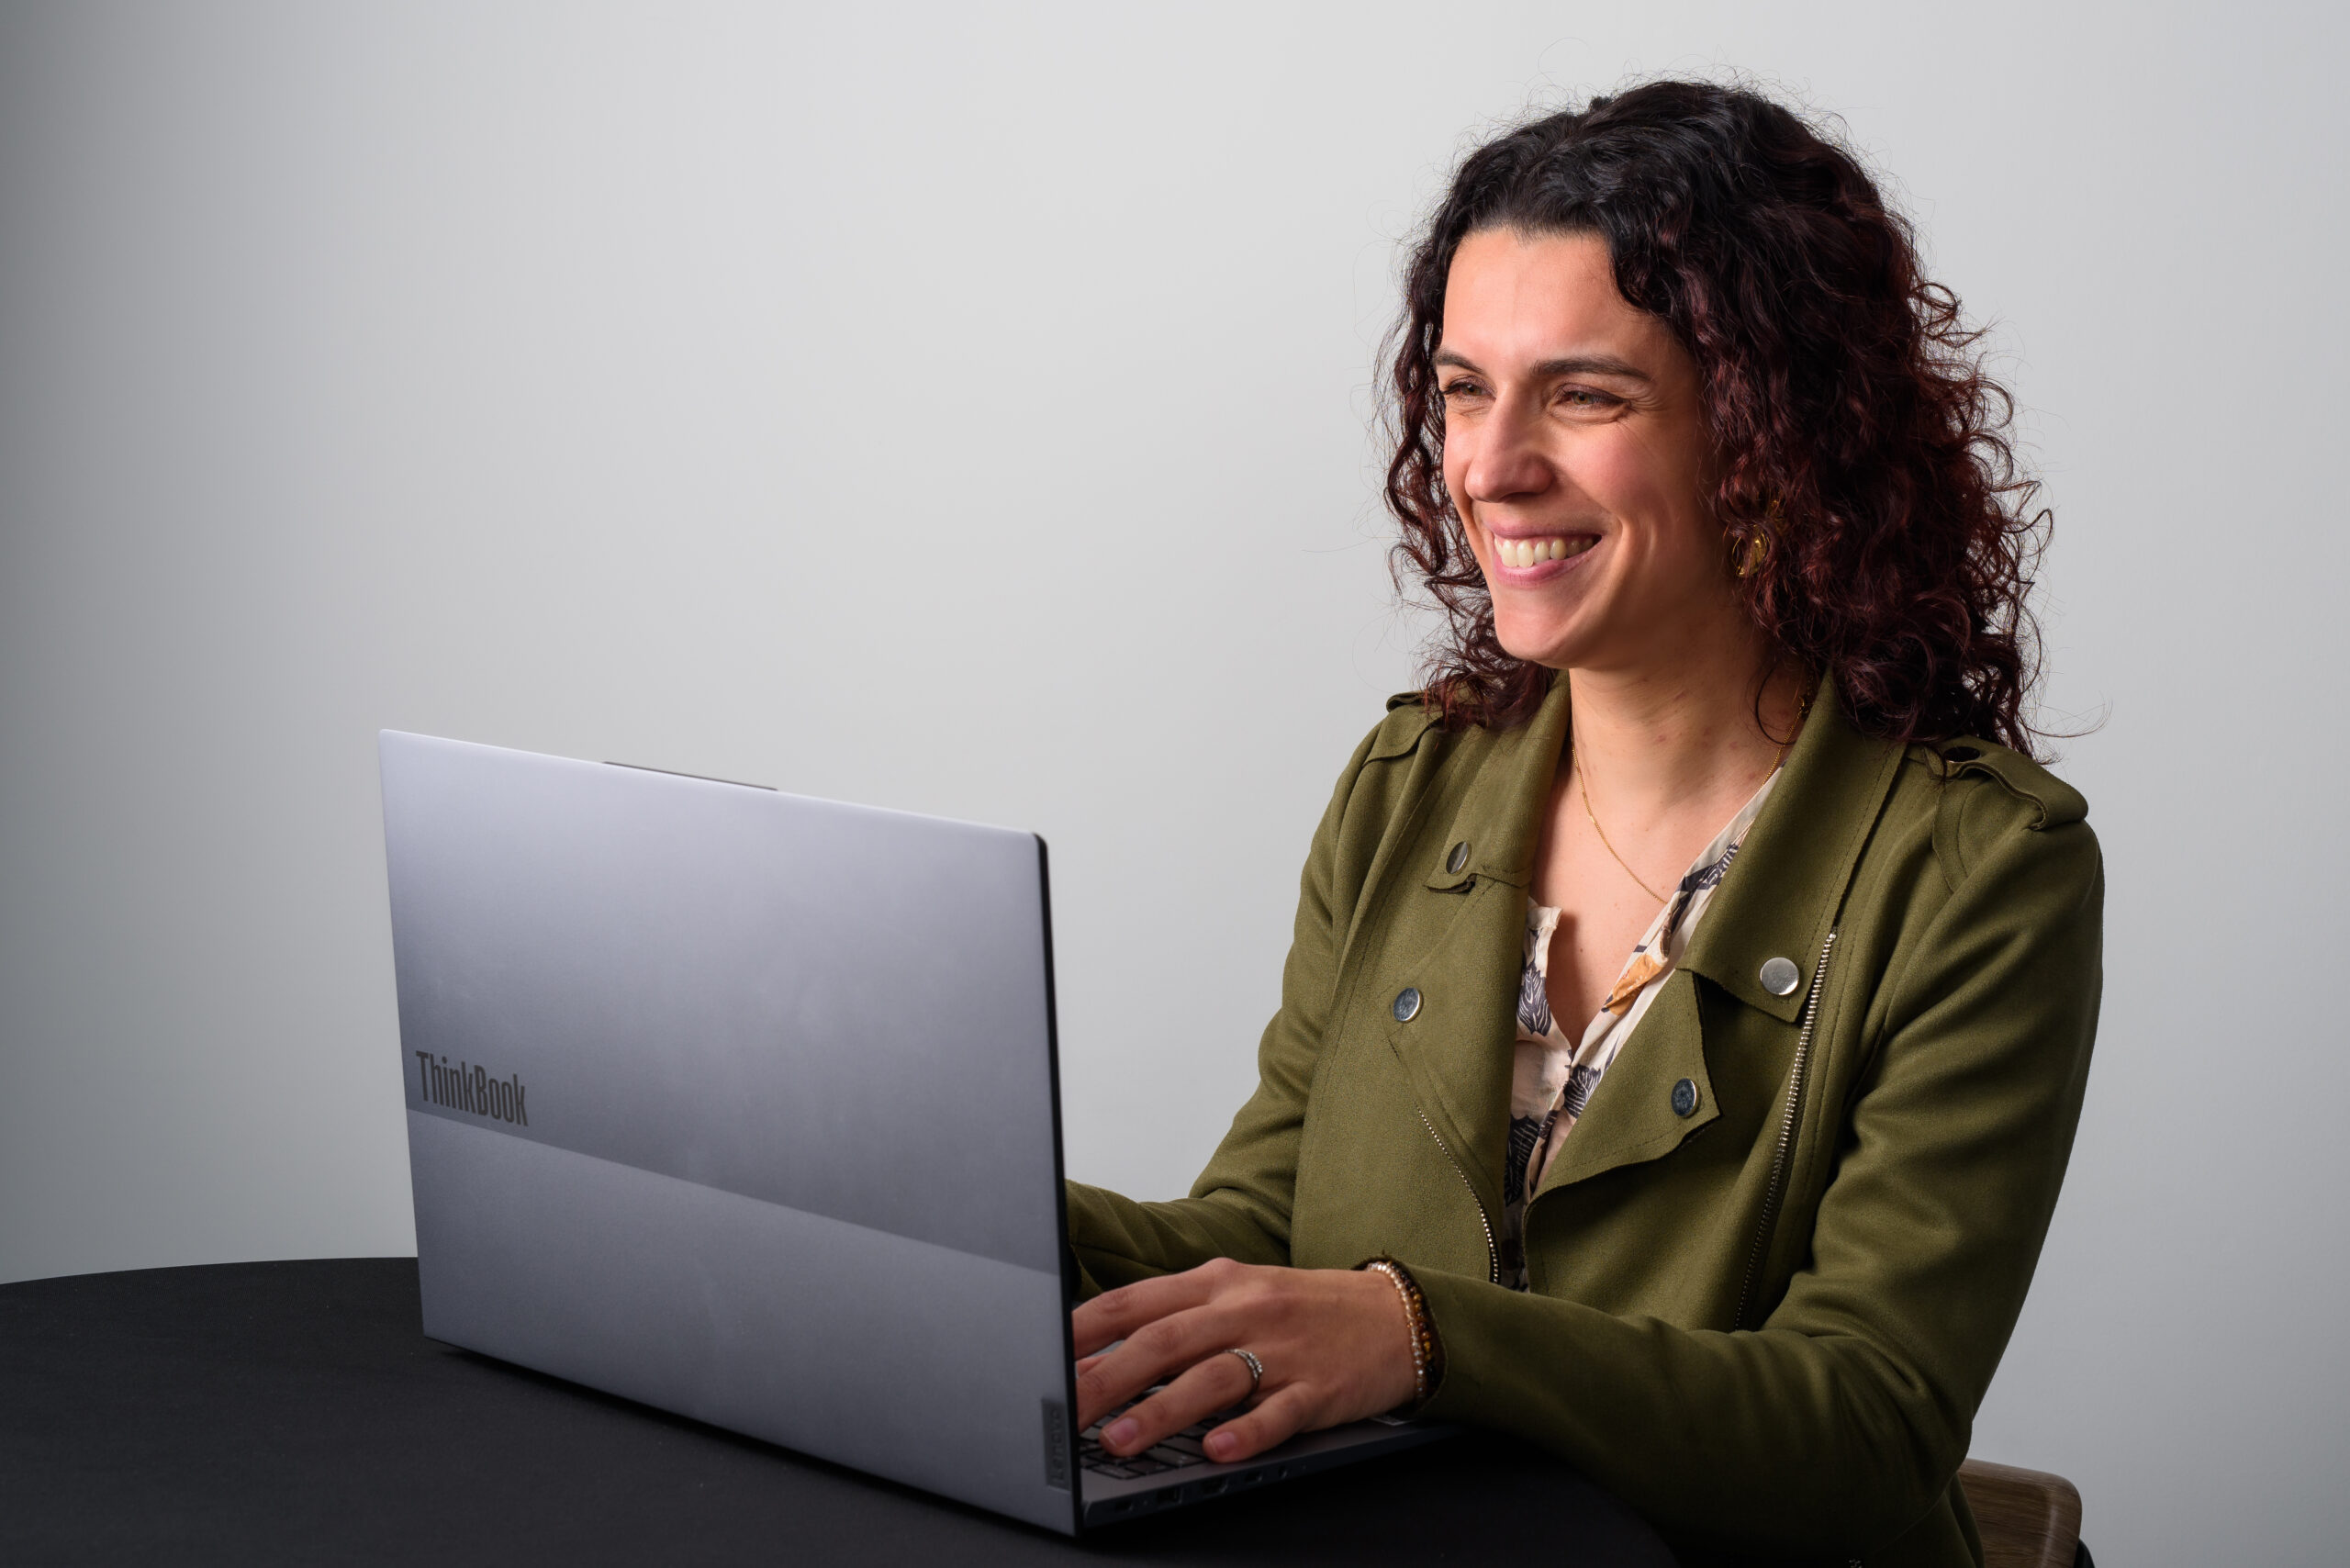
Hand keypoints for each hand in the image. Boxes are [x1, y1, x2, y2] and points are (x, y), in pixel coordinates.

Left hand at [1071, 1257, 1416, 1464]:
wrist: (1396, 1315)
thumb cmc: (1303, 1310)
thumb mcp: (1237, 1294)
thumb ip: (1174, 1316)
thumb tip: (1097, 1350)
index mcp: (1216, 1282)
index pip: (1135, 1301)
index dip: (1083, 1328)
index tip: (1041, 1354)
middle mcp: (1244, 1309)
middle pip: (1164, 1340)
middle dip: (1107, 1376)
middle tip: (1065, 1409)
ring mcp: (1283, 1349)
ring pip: (1214, 1377)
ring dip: (1162, 1410)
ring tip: (1120, 1440)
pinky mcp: (1319, 1389)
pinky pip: (1278, 1412)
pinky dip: (1246, 1433)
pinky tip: (1216, 1451)